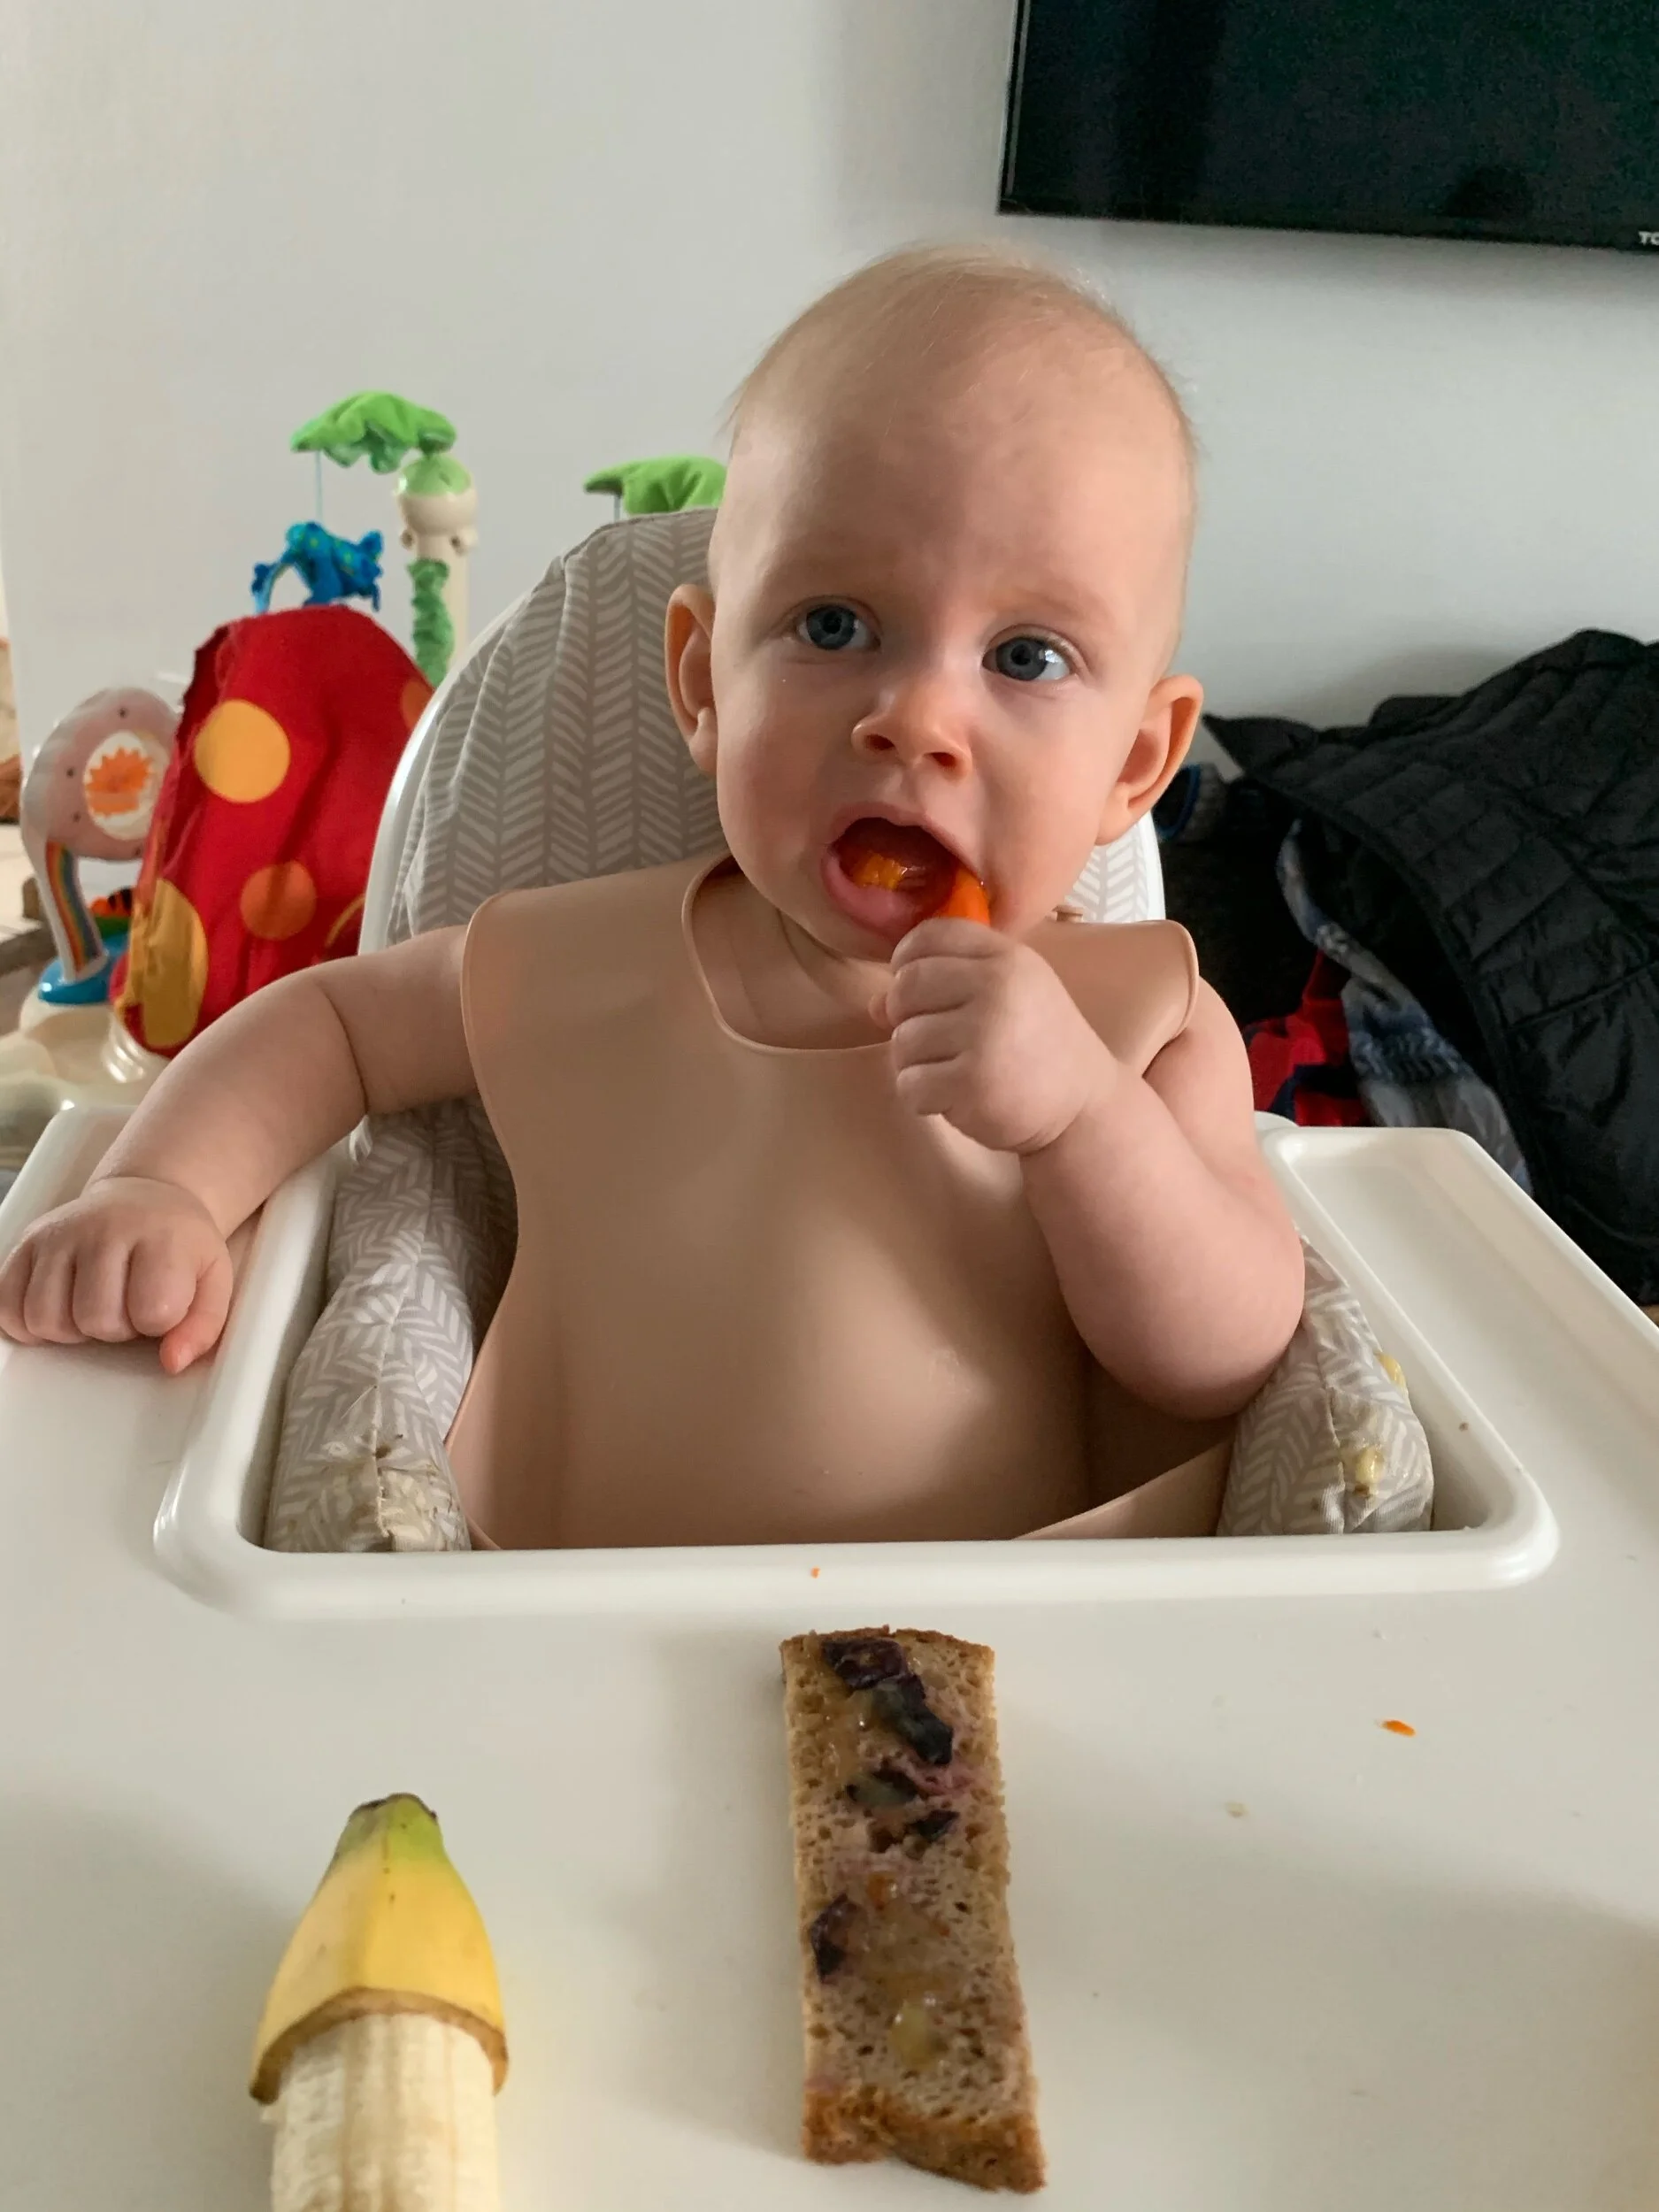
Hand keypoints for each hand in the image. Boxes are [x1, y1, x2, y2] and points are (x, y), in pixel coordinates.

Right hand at [0, 1175, 233, 1372]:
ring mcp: (60, 1234)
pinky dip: (29, 1323)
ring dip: (72, 1330)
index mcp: (162, 1238)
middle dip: (116, 1329)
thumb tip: (173, 1363)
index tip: (164, 1305)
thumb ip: (203, 1328)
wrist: (148, 1197)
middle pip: (96, 1319)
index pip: (153, 1311)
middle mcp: (105, 1229)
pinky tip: (60, 1309)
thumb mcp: (215, 1281)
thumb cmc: (180, 1244)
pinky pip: (7, 1306)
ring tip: (95, 1306)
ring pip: (46, 1318)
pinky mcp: (27, 1243)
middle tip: (128, 1306)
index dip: (158, 1324)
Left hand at [878, 919, 1115, 1153]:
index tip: (918, 990)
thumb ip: (945, 986)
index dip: (906, 960)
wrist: (1083, 1105)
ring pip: (902, 1041)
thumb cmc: (1037, 1046)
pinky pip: (910, 1084)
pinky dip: (923, 1097)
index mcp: (1005, 958)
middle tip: (934, 1041)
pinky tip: (954, 1098)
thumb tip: (875, 1002)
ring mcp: (984, 1034)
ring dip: (916, 1064)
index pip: (930, 935)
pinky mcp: (972, 1082)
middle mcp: (996, 987)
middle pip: (905, 987)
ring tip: (952, 1072)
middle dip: (905, 1018)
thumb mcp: (1005, 998)